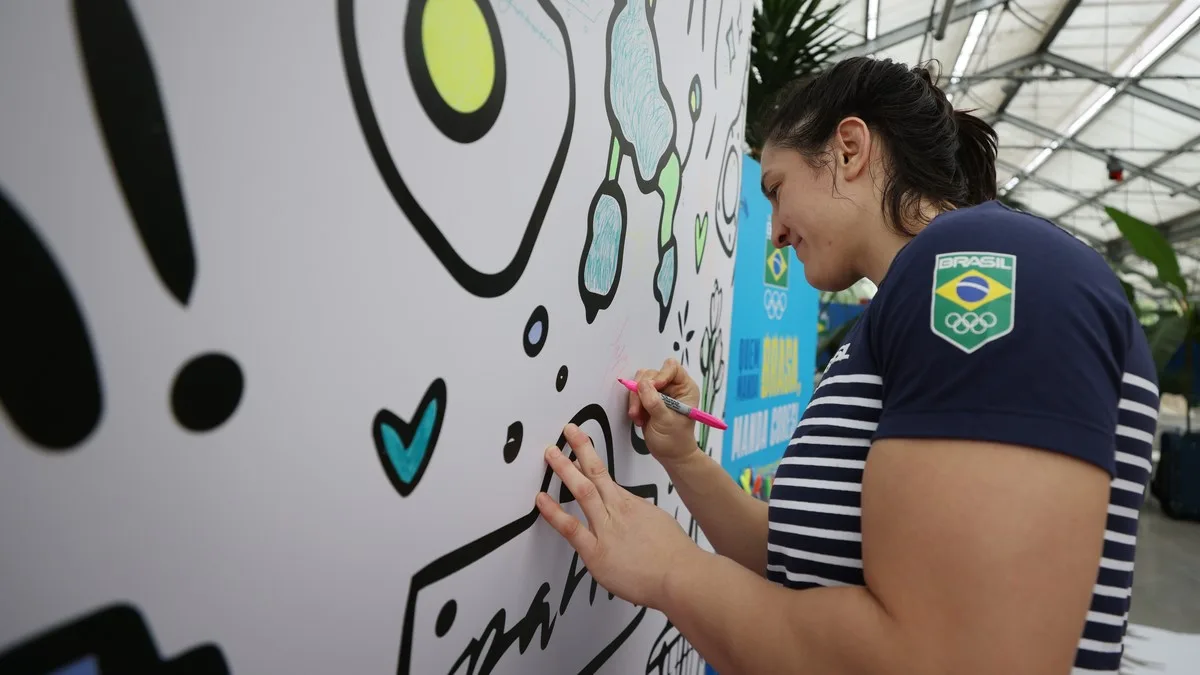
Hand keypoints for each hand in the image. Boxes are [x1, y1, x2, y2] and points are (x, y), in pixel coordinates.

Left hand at [536, 424, 698, 609]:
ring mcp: (606, 529)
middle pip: (596, 473)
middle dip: (580, 449)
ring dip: (565, 469)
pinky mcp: (596, 552)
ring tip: (550, 453)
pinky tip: (541, 499)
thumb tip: (632, 514)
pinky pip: (570, 528)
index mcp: (631, 505)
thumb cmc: (675, 556)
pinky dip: (554, 512)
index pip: (606, 477)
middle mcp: (617, 511)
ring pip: (583, 491)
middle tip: (568, 431)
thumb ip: (640, 517)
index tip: (580, 446)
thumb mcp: (658, 524)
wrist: (680, 576)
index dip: (590, 459)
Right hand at [627, 358, 700, 464]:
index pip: (672, 368)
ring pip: (640, 382)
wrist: (670, 455)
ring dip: (635, 399)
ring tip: (638, 418)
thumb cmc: (675, 440)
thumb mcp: (666, 421)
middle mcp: (672, 386)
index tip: (653, 387)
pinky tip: (638, 419)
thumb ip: (654, 402)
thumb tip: (642, 384)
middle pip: (651, 373)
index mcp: (685, 387)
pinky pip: (635, 393)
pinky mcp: (647, 399)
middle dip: (642, 391)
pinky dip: (633, 405)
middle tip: (638, 410)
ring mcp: (659, 392)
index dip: (660, 375)